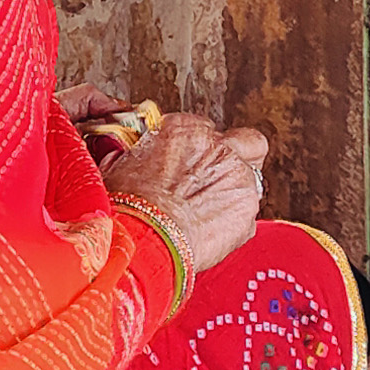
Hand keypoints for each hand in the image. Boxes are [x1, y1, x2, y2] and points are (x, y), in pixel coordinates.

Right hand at [108, 110, 268, 284]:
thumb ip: (135, 152)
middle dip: (237, 157)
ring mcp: (238, 178)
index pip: (204, 129)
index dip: (197, 150)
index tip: (188, 164)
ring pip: (251, 179)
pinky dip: (233, 223)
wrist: (143, 240)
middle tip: (217, 177)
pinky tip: (209, 233)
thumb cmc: (126, 205)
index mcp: (186, 130)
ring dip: (234, 192)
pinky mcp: (246, 211)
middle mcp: (219, 148)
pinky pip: (247, 214)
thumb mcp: (119, 164)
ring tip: (208, 212)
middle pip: (247, 142)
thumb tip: (125, 151)